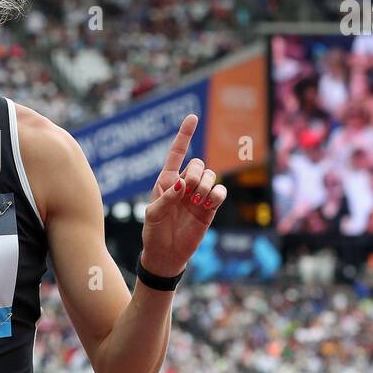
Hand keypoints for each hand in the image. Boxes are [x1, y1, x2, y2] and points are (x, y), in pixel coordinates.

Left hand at [141, 114, 226, 277]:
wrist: (166, 254)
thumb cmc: (154, 232)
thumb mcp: (153, 214)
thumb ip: (166, 197)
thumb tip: (182, 184)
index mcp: (166, 180)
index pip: (177, 153)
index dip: (185, 135)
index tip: (193, 117)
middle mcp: (184, 185)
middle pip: (197, 164)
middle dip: (194, 174)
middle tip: (186, 192)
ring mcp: (198, 196)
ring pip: (210, 176)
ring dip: (204, 186)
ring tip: (195, 202)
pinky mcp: (210, 208)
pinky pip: (220, 192)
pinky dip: (216, 195)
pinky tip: (207, 205)